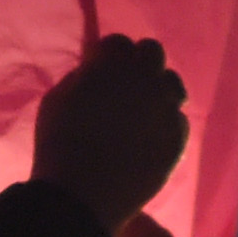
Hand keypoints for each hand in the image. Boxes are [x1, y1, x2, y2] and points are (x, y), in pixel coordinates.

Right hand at [29, 34, 187, 232]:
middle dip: (139, 63)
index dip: (109, 54)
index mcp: (111, 64)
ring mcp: (166, 107)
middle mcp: (145, 78)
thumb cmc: (59, 144)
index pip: (119, 42)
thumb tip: (98, 72)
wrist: (82, 194)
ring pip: (173, 84)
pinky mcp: (178, 136)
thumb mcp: (58, 98)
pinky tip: (150, 137)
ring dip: (159, 89)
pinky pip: (179, 118)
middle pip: (152, 52)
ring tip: (144, 110)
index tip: (102, 68)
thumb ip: (83, 77)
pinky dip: (166, 122)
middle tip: (126, 85)